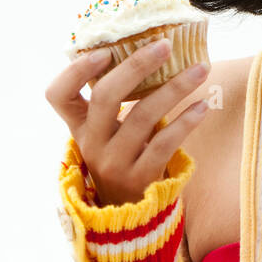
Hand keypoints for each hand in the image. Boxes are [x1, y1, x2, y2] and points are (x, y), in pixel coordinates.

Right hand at [45, 40, 210, 205]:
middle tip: (165, 45)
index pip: (58, 95)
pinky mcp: (140, 178)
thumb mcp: (109, 132)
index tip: (104, 51)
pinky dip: (186, 121)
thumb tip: (153, 47)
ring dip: (175, 88)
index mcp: (79, 126)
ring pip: (142, 116)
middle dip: (136, 66)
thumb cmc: (124, 156)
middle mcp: (92, 143)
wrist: (130, 215)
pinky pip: (164, 143)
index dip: (76, 71)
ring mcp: (114, 162)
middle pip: (106, 97)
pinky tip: (203, 105)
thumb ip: (118, 100)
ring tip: (201, 69)